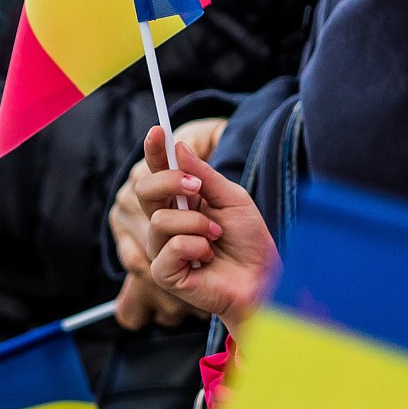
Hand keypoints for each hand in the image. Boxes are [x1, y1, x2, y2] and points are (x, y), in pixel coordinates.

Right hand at [109, 119, 228, 329]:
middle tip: (197, 187)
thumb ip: (205, 175)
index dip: (155, 151)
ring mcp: (162, 248)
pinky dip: (195, 247)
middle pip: (145, 190)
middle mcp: (167, 222)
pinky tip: (208, 256)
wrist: (263, 278)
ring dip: (196, 224)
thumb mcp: (233, 198)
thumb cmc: (249, 240)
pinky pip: (170, 248)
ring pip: (160, 220)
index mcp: (182, 201)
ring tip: (216, 236)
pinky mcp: (164, 273)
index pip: (159, 171)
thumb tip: (179, 147)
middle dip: (170, 182)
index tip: (157, 130)